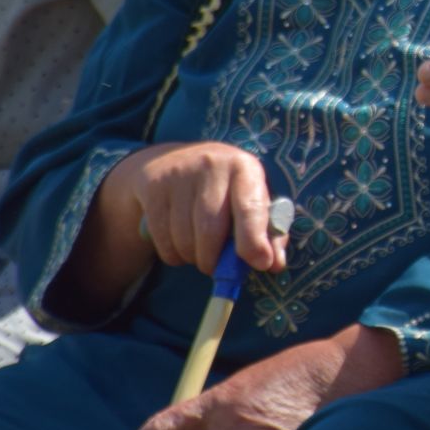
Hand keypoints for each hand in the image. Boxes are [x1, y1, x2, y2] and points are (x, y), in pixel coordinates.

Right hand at [116, 142, 288, 275]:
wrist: (175, 161)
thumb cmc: (225, 189)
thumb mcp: (251, 200)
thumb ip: (268, 233)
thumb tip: (275, 264)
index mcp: (245, 168)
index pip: (250, 207)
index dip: (255, 240)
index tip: (261, 264)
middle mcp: (212, 165)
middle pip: (210, 229)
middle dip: (214, 260)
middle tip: (217, 268)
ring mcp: (179, 174)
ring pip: (184, 238)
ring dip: (193, 258)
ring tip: (199, 252)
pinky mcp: (154, 187)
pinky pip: (162, 238)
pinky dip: (173, 254)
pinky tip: (180, 246)